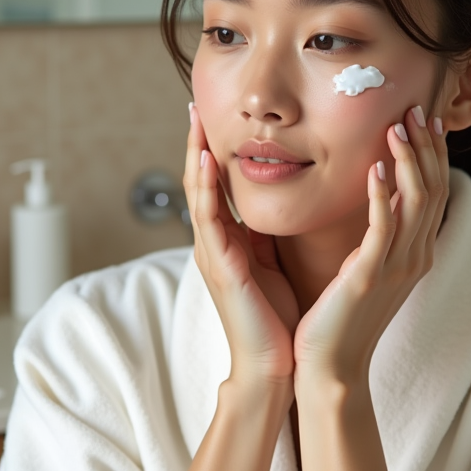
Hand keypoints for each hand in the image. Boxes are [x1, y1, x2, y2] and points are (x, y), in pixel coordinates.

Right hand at [183, 103, 298, 387]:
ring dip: (194, 155)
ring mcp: (211, 253)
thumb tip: (275, 204)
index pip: (216, 186)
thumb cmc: (276, 318)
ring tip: (195, 121)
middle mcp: (213, 243)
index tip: (213, 118)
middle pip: (199, 182)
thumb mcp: (271, 264)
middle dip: (196, 143)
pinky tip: (205, 160)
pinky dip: (205, 187)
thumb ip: (266, 234)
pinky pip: (208, 218)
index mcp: (227, 241)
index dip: (212, 151)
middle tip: (194, 105)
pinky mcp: (219, 266)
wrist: (274, 364)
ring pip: (197, 194)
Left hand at [293, 106, 448, 384]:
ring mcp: (397, 268)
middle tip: (418, 107)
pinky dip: (383, 196)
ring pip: (417, 201)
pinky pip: (384, 229)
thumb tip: (378, 196)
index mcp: (414, 253)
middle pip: (435, 188)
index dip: (433, 152)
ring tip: (398, 126)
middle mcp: (415, 257)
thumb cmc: (338, 318)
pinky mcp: (370, 277)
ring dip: (409, 160)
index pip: (435, 191)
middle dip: (428, 146)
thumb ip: (376, 235)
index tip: (425, 117)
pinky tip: (375, 169)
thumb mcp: (365, 268)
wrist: (330, 368)